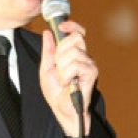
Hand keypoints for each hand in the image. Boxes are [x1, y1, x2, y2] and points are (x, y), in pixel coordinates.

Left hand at [39, 20, 97, 137]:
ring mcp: (89, 64)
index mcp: (74, 54)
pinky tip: (68, 83)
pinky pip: (75, 64)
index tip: (61, 26)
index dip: (71, 26)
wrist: (63, 110)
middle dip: (60, 52)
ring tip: (63, 79)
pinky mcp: (91, 73)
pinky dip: (67, 74)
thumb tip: (48, 33)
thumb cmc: (57, 93)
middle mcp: (84, 57)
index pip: (78, 33)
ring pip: (72, 52)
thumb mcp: (46, 69)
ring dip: (62, 67)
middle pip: (75, 38)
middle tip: (58, 68)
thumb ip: (48, 51)